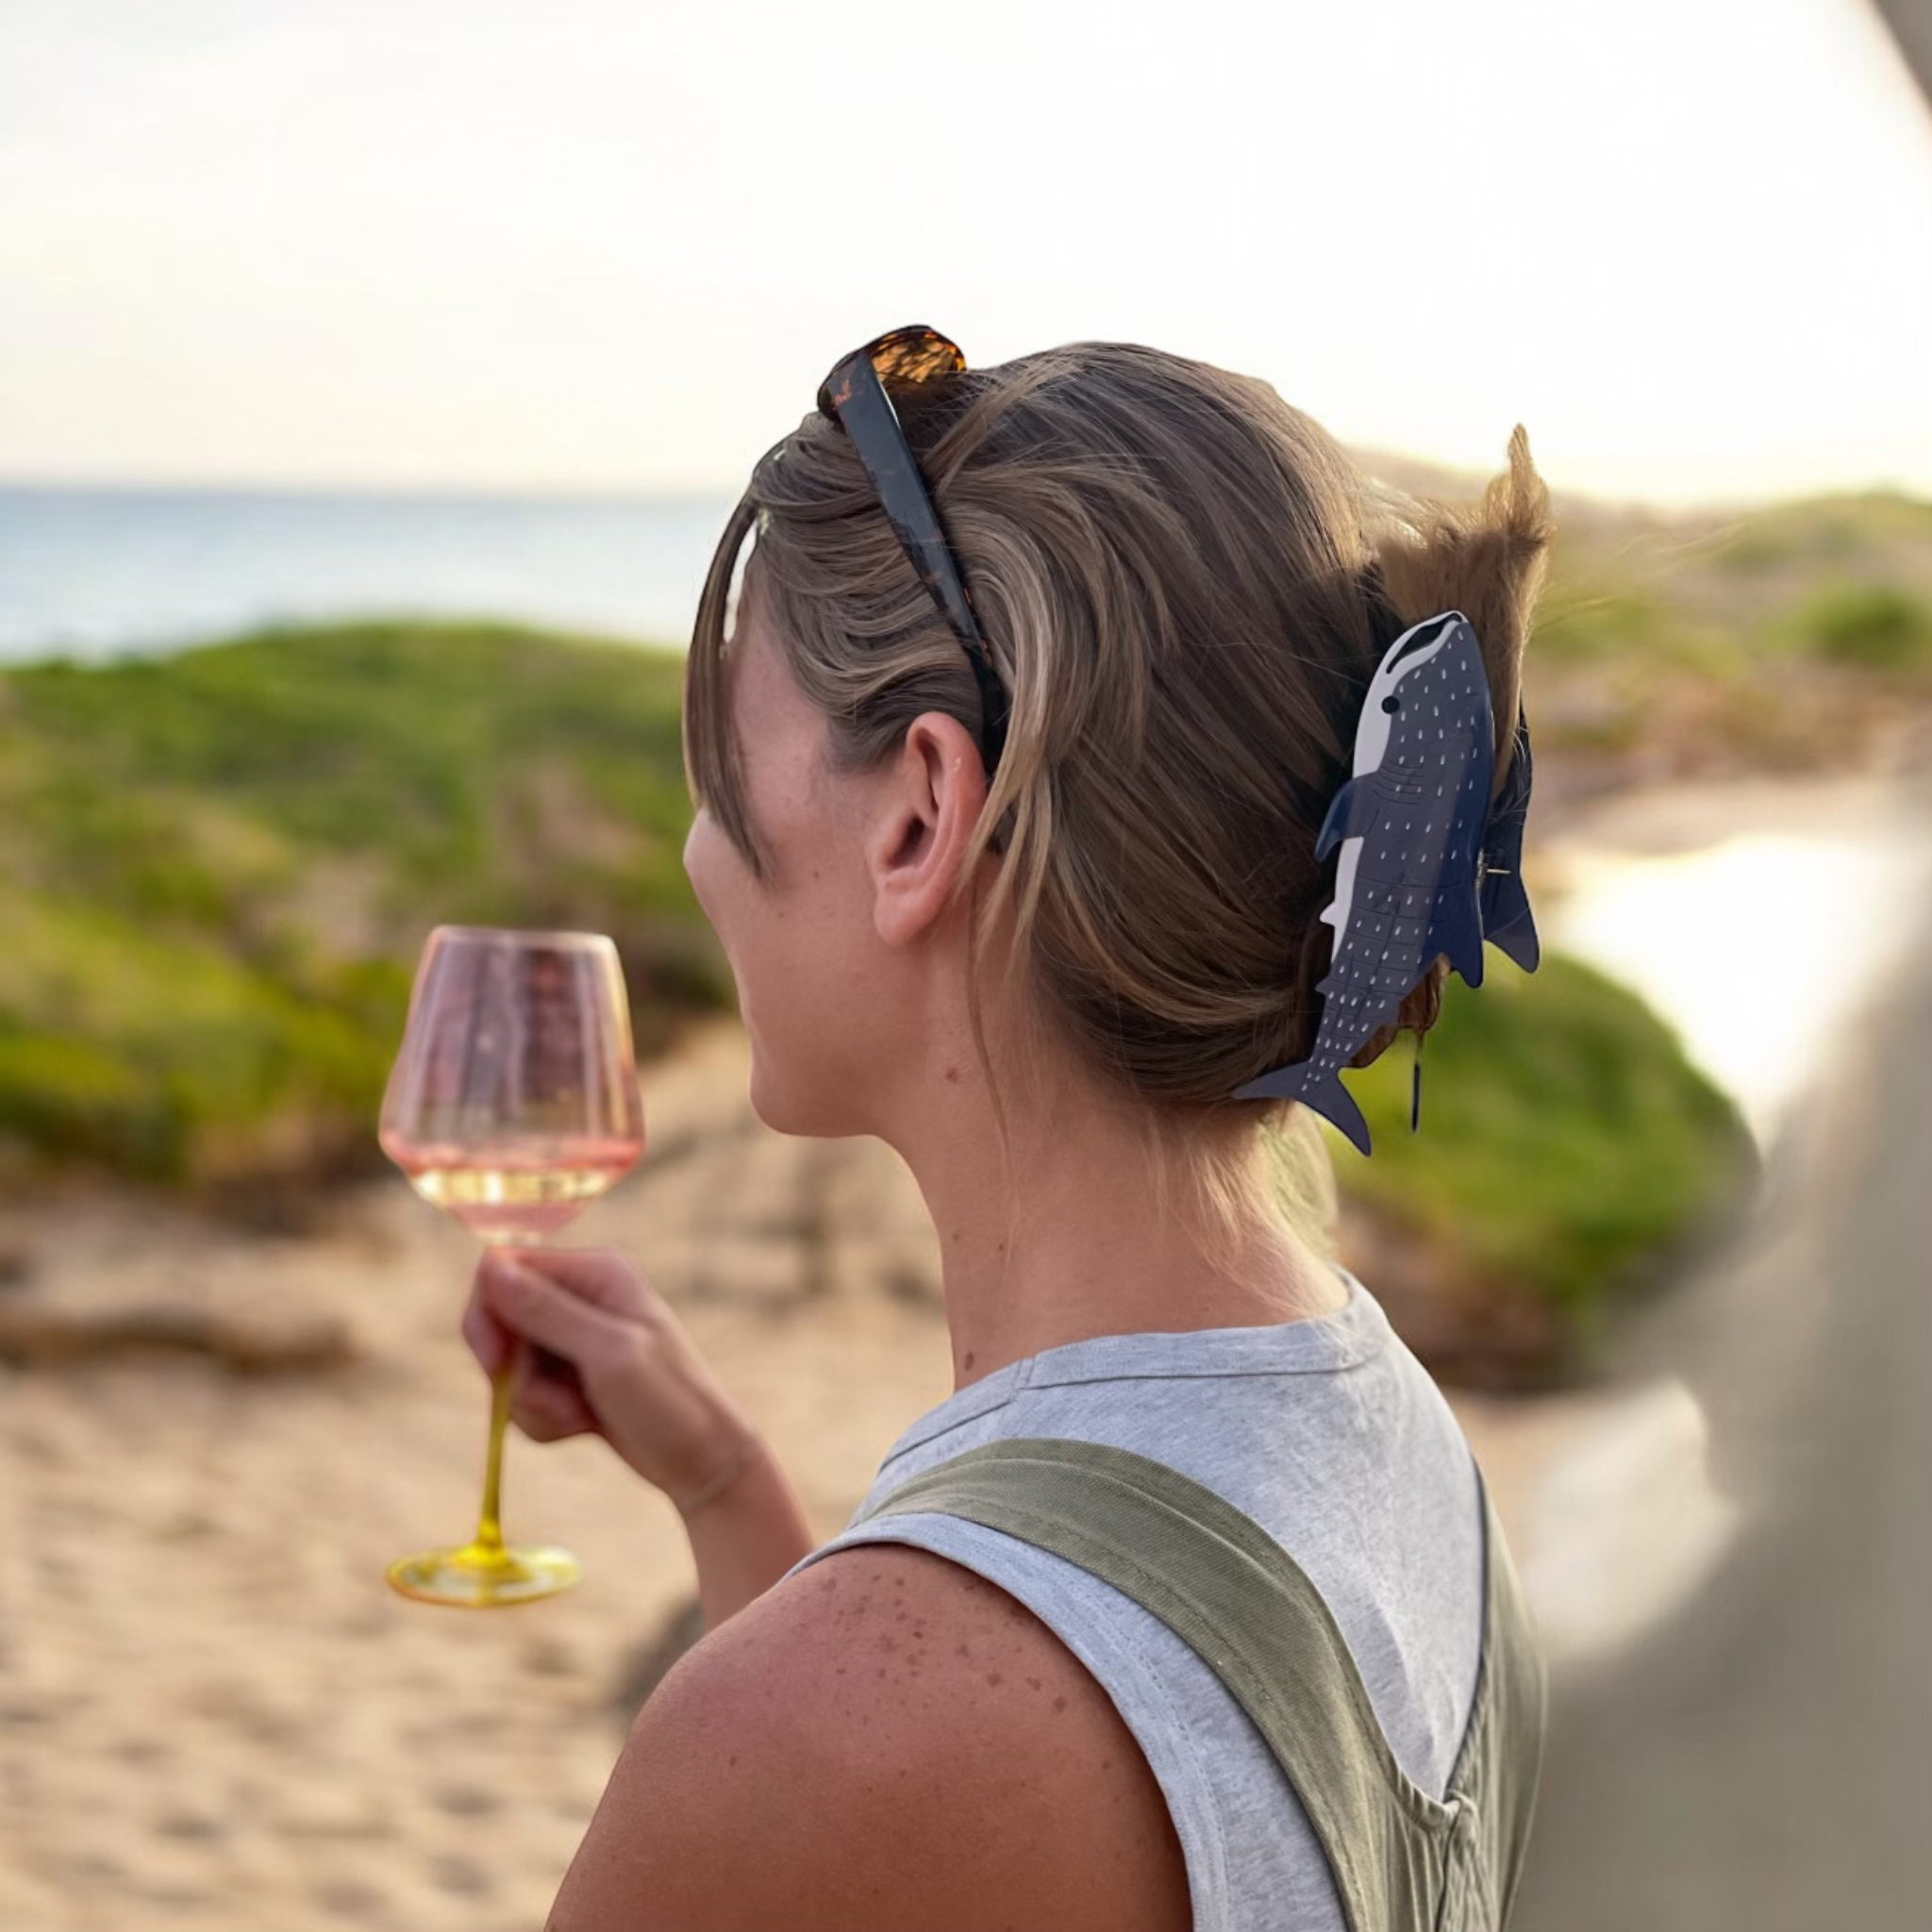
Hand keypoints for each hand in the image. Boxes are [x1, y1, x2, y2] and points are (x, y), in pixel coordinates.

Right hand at [462, 1246, 762, 1516]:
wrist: (702, 1460)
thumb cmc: (668, 1400)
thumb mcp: (606, 1354)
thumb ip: (546, 1311)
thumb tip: (487, 1264)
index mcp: (593, 1271)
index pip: (503, 1270)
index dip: (488, 1317)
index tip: (496, 1362)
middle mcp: (580, 1295)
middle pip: (499, 1323)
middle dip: (517, 1375)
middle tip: (557, 1405)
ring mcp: (574, 1337)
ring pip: (509, 1368)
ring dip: (535, 1404)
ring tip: (583, 1417)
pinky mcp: (569, 1375)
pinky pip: (524, 1396)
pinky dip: (545, 1418)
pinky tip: (584, 1425)